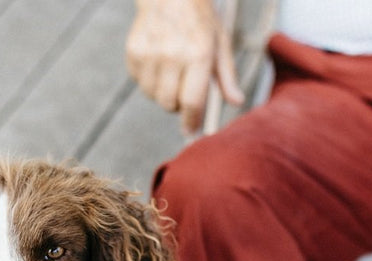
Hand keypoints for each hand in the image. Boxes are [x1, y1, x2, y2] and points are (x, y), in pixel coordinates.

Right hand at [126, 0, 244, 134]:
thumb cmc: (200, 20)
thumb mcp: (220, 44)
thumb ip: (227, 75)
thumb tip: (236, 102)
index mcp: (199, 55)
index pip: (192, 101)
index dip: (191, 121)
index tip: (191, 130)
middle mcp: (173, 55)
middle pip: (170, 104)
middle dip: (177, 106)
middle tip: (184, 92)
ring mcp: (150, 54)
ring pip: (153, 96)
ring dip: (162, 93)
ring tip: (172, 74)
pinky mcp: (134, 51)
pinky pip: (139, 82)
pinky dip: (148, 80)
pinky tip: (158, 62)